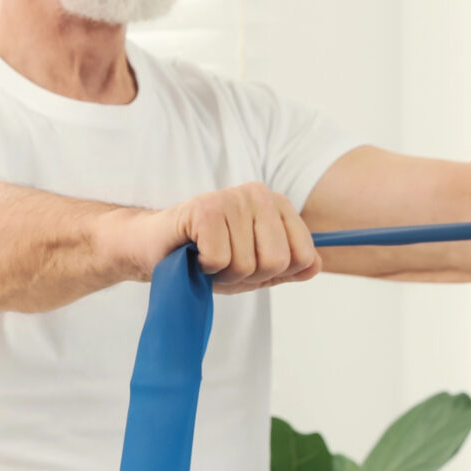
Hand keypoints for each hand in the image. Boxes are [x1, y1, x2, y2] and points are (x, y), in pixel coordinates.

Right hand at [112, 181, 321, 293]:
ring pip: (247, 264)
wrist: (154, 250)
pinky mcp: (205, 208)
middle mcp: (259, 194)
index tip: (248, 264)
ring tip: (205, 258)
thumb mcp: (255, 267)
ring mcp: (232, 198)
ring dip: (222, 273)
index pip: (303, 257)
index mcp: (277, 206)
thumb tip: (316, 265)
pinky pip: (220, 258)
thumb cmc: (204, 257)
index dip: (273, 275)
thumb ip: (289, 266)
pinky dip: (204, 268)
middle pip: (277, 262)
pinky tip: (193, 253)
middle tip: (223, 264)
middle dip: (247, 276)